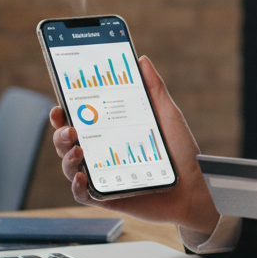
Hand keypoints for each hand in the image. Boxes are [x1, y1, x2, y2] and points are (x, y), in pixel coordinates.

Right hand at [51, 55, 220, 235]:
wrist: (197, 187)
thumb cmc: (181, 153)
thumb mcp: (168, 116)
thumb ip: (154, 89)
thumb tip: (141, 60)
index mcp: (111, 132)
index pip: (80, 120)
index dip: (63, 114)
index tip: (60, 105)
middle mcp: (102, 153)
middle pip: (67, 142)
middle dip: (60, 133)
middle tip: (69, 128)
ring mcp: (103, 175)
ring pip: (69, 166)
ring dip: (66, 157)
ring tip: (78, 149)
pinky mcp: (107, 197)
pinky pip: (82, 194)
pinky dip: (76, 186)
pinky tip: (81, 176)